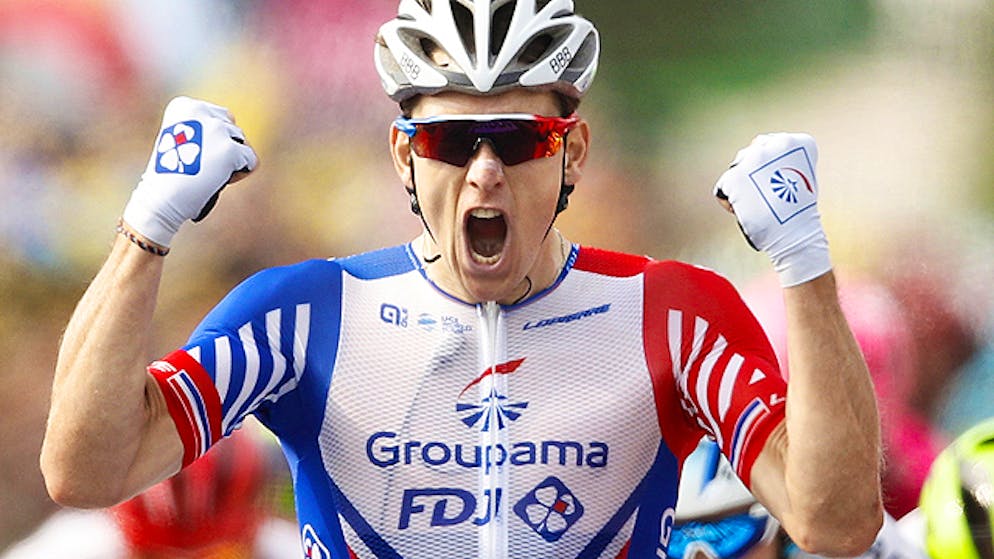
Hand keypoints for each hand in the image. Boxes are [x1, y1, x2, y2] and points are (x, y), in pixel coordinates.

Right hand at [122, 96, 257, 246]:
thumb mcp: (181, 141)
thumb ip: (204, 130)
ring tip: (209, 174)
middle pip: (232, 129)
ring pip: (242, 143)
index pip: (219, 117)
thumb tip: (234, 133)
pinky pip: (251, 160)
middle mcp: (200, 111)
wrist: (160, 199)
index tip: (190, 154)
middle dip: (224, 149)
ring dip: (232, 161)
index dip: (212, 140)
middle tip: (202, 167)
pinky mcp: (230, 150)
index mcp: (183, 105)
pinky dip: (240, 173)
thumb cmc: (171, 177)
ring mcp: (216, 129)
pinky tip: (220, 180)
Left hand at [713, 133, 830, 286]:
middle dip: (753, 175)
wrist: (794, 233)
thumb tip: (756, 156)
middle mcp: (775, 144)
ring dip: (742, 186)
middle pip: (751, 154)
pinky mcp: (734, 176)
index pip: (769, 146)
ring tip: (757, 205)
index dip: (770, 168)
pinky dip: (729, 202)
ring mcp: (754, 158)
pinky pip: (723, 188)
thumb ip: (780, 161)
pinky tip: (744, 212)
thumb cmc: (796, 213)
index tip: (779, 184)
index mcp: (796, 143)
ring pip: (737, 168)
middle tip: (766, 197)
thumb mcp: (797, 177)